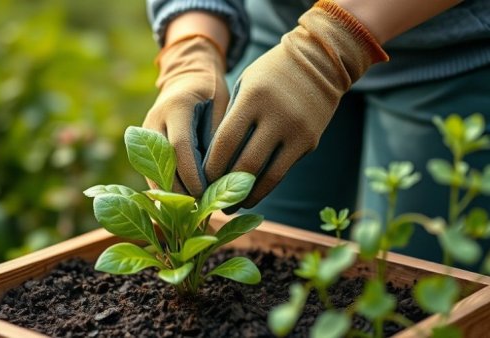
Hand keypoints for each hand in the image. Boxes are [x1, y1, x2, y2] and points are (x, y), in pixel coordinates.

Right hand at [143, 35, 228, 195]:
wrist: (187, 76)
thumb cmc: (212, 92)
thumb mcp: (222, 106)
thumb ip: (218, 136)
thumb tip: (220, 175)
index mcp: (176, 106)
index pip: (180, 147)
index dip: (191, 174)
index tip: (204, 193)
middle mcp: (155, 119)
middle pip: (161, 162)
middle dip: (178, 190)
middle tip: (196, 210)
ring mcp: (144, 131)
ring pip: (151, 170)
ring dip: (167, 194)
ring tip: (185, 213)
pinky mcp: (142, 143)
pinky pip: (150, 170)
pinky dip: (162, 188)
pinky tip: (175, 206)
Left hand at [204, 1, 387, 208]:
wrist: (319, 61)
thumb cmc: (271, 74)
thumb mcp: (245, 85)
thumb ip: (232, 118)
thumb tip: (215, 161)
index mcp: (253, 98)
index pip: (225, 142)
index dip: (211, 167)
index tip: (200, 181)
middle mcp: (276, 116)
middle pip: (245, 164)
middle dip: (226, 187)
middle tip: (212, 200)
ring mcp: (296, 131)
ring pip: (268, 176)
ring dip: (248, 196)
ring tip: (232, 206)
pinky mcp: (310, 142)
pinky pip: (283, 171)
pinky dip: (266, 186)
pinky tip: (252, 194)